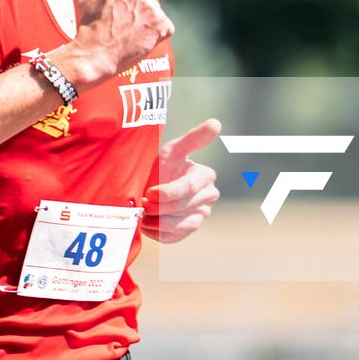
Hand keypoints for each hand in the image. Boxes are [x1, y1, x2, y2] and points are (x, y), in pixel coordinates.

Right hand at [60, 0, 172, 87]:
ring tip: (128, 33)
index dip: (120, 4)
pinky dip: (156, 35)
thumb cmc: (86, 25)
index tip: (110, 15)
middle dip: (135, 11)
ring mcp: (151, 7)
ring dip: (145, 22)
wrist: (93, 56)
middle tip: (118, 26)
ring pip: (154, 12)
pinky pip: (165, 27)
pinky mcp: (162, 25)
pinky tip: (140, 40)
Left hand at [142, 119, 219, 242]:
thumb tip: (216, 122)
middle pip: (181, 206)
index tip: (148, 192)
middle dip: (158, 205)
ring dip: (157, 220)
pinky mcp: (189, 230)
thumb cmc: (161, 166)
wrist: (149, 186)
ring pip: (179, 224)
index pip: (188, 187)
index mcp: (206, 176)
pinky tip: (148, 223)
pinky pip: (175, 237)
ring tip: (143, 214)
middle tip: (142, 202)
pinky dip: (157, 232)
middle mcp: (208, 196)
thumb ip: (194, 138)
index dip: (166, 192)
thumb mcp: (173, 150)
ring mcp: (201, 215)